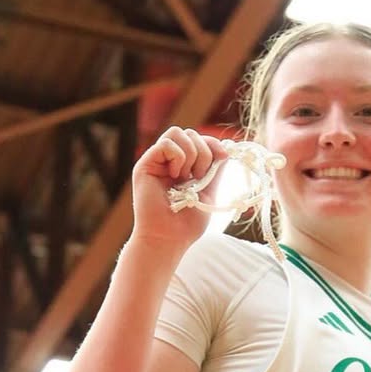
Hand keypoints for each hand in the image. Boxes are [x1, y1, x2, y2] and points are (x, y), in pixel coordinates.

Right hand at [130, 125, 226, 259]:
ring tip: (187, 177)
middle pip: (190, 133)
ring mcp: (156, 162)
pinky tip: (175, 177)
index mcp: (184, 167)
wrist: (168, 239)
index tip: (222, 158)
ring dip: (191, 153)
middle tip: (199, 178)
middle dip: (203, 152)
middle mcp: (169, 162)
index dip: (212, 145)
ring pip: (177, 132)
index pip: (199, 139)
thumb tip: (225, 148)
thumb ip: (215, 169)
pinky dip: (178, 158)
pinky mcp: (145, 165)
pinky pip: (166, 144)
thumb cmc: (186, 223)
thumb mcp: (209, 192)